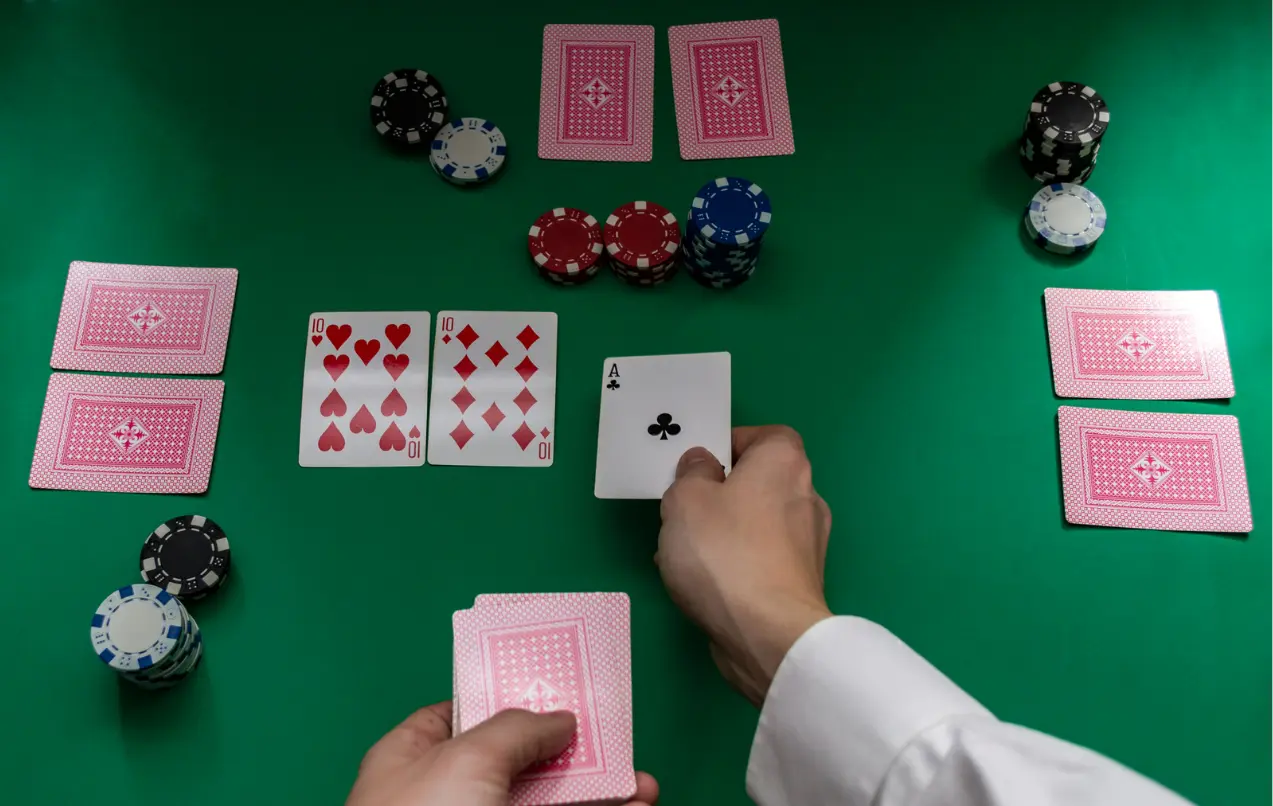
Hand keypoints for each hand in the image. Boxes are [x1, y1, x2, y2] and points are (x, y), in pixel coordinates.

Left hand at [346, 702, 658, 805]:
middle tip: (613, 738)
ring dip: (596, 791)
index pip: (461, 714)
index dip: (506, 697)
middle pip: (517, 760)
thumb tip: (558, 720)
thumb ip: (516, 728)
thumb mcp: (467, 759)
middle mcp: (447, 796)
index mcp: (412, 758)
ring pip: (547, 803)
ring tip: (642, 784)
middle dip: (569, 749)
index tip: (555, 687)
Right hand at [658, 425, 832, 706]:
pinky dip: (735, 565)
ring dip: (723, 532)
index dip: (732, 444)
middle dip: (721, 493)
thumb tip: (704, 465)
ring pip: (756, 524)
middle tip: (684, 509)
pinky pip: (760, 560)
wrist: (769, 634)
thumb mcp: (686, 499)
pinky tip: (701, 583)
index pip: (767, 436)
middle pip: (760, 481)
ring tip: (682, 553)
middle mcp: (805, 496)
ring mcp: (808, 544)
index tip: (700, 465)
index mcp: (784, 463)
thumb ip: (691, 473)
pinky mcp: (800, 583)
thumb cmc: (724, 553)